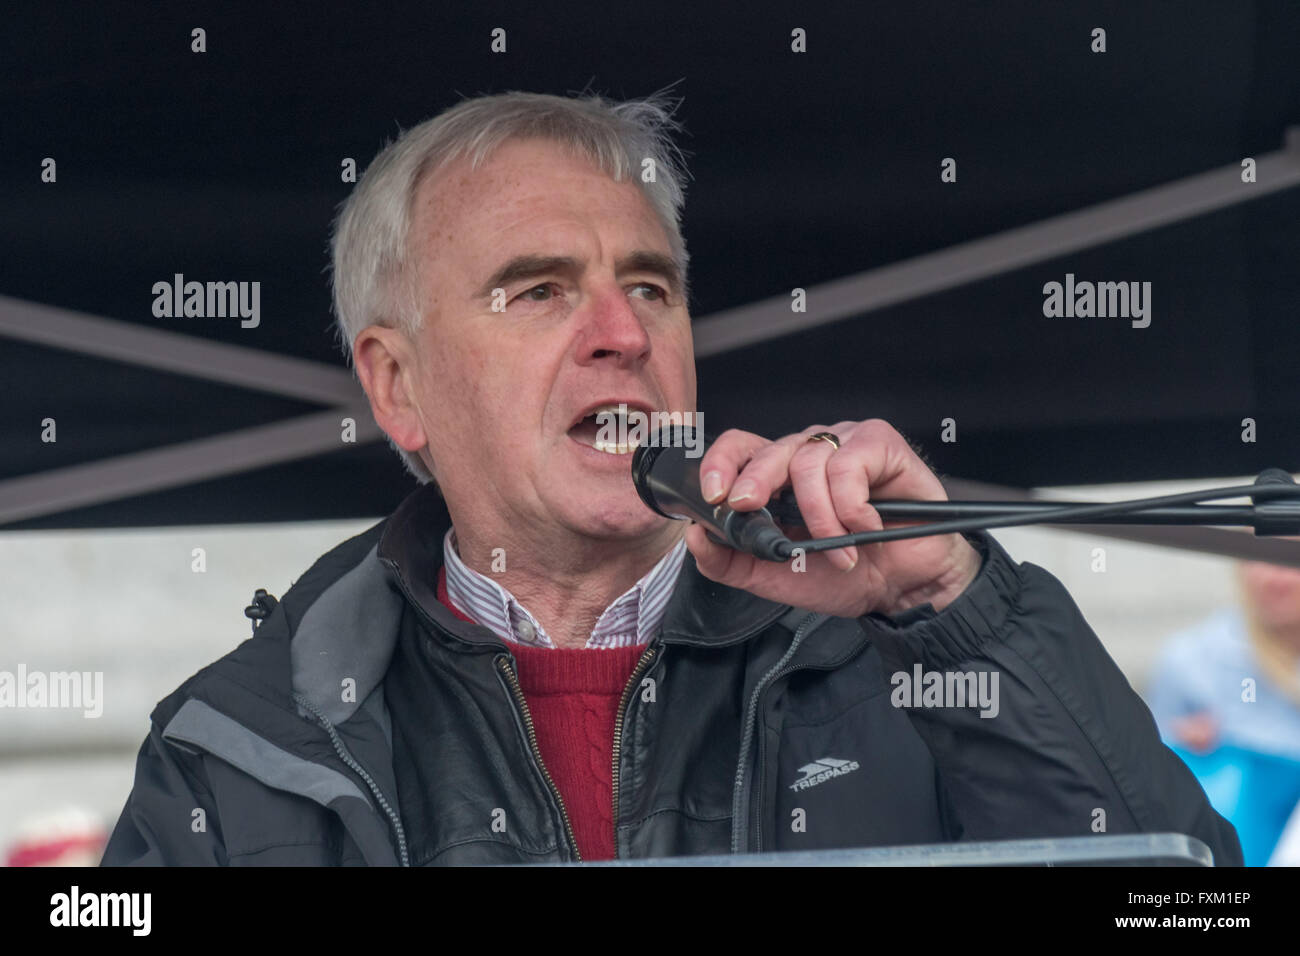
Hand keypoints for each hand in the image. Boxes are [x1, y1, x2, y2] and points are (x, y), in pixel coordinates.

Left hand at [684, 420, 981, 618]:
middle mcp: (808, 454)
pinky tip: (865, 527)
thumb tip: (695, 534)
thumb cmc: (845, 575)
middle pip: (769, 448)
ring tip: (840, 549)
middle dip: (754, 481)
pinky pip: (849, 462)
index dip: (721, 463)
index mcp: (779, 478)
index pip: (740, 449)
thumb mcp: (775, 576)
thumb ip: (730, 561)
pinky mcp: (881, 444)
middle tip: (750, 508)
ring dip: (820, 515)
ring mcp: (844, 444)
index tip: (714, 496)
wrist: (903, 589)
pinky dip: (851, 504)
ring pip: (809, 461)